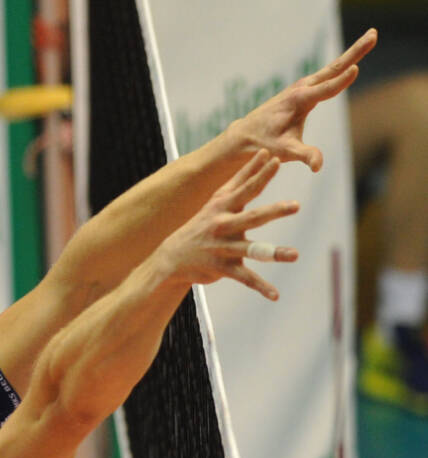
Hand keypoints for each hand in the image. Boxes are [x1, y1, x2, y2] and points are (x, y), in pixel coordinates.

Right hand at [157, 150, 299, 300]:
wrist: (172, 257)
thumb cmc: (203, 223)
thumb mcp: (219, 200)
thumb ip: (243, 177)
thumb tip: (264, 152)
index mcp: (224, 208)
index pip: (246, 189)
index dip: (261, 175)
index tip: (275, 160)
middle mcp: (223, 226)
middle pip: (252, 217)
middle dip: (273, 212)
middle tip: (295, 206)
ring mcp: (223, 248)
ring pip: (252, 250)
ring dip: (273, 253)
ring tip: (294, 255)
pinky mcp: (222, 268)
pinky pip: (245, 278)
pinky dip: (261, 287)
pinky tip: (275, 295)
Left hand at [234, 28, 376, 171]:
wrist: (244, 135)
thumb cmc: (264, 144)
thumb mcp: (284, 151)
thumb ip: (303, 155)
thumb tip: (318, 166)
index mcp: (298, 101)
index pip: (325, 89)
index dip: (340, 81)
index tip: (355, 69)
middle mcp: (301, 89)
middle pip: (333, 68)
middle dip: (354, 52)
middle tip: (374, 34)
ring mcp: (302, 86)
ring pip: (332, 67)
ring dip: (352, 52)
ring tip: (371, 36)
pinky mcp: (303, 88)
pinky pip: (327, 73)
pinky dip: (342, 62)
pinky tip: (353, 57)